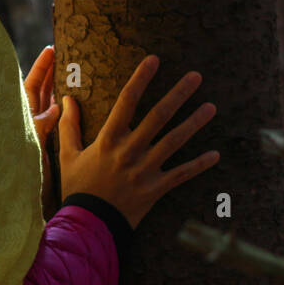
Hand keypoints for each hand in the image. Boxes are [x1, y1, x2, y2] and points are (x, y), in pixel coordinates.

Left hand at [24, 45, 60, 208]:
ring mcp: (39, 135)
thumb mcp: (29, 145)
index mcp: (21, 119)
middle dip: (53, 74)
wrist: (26, 203)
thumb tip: (56, 106)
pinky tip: (79, 104)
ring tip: (76, 73)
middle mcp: (29, 124)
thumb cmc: (21, 176)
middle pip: (41, 92)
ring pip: (51, 106)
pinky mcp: (49, 147)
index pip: (31, 86)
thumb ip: (40, 124)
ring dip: (62, 90)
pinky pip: (60, 123)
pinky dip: (68, 111)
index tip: (51, 50)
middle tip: (67, 56)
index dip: (41, 68)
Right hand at [57, 54, 220, 229]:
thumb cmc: (77, 187)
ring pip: (175, 141)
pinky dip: (199, 165)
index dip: (141, 79)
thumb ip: (69, 126)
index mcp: (108, 139)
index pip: (126, 101)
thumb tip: (67, 98)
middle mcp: (129, 151)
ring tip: (211, 106)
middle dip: (178, 94)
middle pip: (158, 116)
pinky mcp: (156, 189)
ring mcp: (145, 170)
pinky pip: (182, 174)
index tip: (154, 60)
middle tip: (196, 76)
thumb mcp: (68, 155)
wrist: (88, 224)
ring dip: (194, 123)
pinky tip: (215, 154)